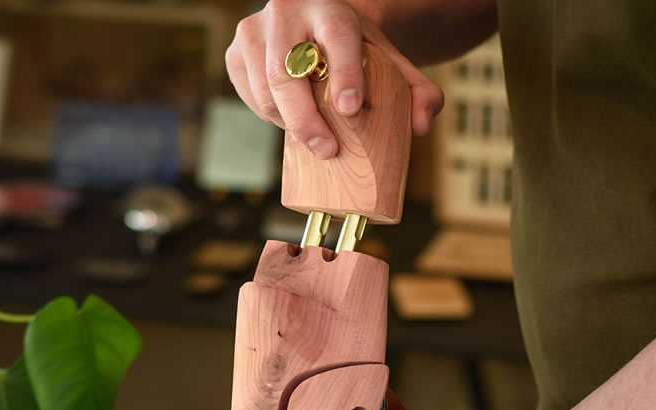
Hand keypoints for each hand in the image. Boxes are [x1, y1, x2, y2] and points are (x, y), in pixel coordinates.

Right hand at [225, 0, 443, 158]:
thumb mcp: (389, 61)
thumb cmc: (355, 49)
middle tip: (327, 150)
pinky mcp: (234, 53)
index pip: (337, 37)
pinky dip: (269, 117)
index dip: (344, 73)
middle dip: (305, 118)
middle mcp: (287, 11)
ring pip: (265, 89)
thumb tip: (422, 126)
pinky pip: (249, 97)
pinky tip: (289, 121)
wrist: (314, 25)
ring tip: (313, 138)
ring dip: (287, 123)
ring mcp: (254, 31)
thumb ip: (418, 91)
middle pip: (287, 70)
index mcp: (330, 5)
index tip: (351, 108)